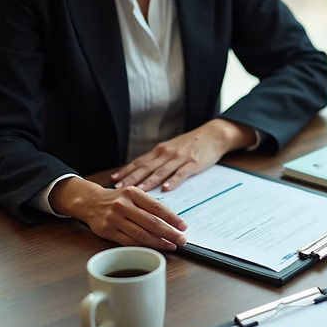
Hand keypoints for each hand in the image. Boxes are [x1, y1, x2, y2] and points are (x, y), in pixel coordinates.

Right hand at [49, 177, 186, 250]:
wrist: (89, 201)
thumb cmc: (116, 199)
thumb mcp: (133, 195)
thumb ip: (149, 205)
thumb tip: (172, 221)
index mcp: (132, 193)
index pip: (157, 207)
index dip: (172, 218)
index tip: (183, 226)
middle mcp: (123, 205)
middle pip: (151, 222)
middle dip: (169, 233)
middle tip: (182, 239)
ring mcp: (114, 219)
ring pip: (141, 234)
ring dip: (159, 242)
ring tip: (171, 246)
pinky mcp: (107, 231)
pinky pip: (129, 242)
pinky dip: (144, 246)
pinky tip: (154, 248)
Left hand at [110, 118, 256, 191]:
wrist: (213, 135)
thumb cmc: (192, 144)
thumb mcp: (172, 149)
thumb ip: (159, 160)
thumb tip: (144, 173)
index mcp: (160, 151)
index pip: (139, 162)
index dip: (126, 171)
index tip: (113, 180)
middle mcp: (166, 153)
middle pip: (145, 168)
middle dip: (131, 178)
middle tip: (118, 188)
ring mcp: (179, 158)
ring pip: (160, 171)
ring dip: (148, 181)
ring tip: (138, 191)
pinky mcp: (193, 163)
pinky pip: (181, 174)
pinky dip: (173, 181)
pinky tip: (166, 189)